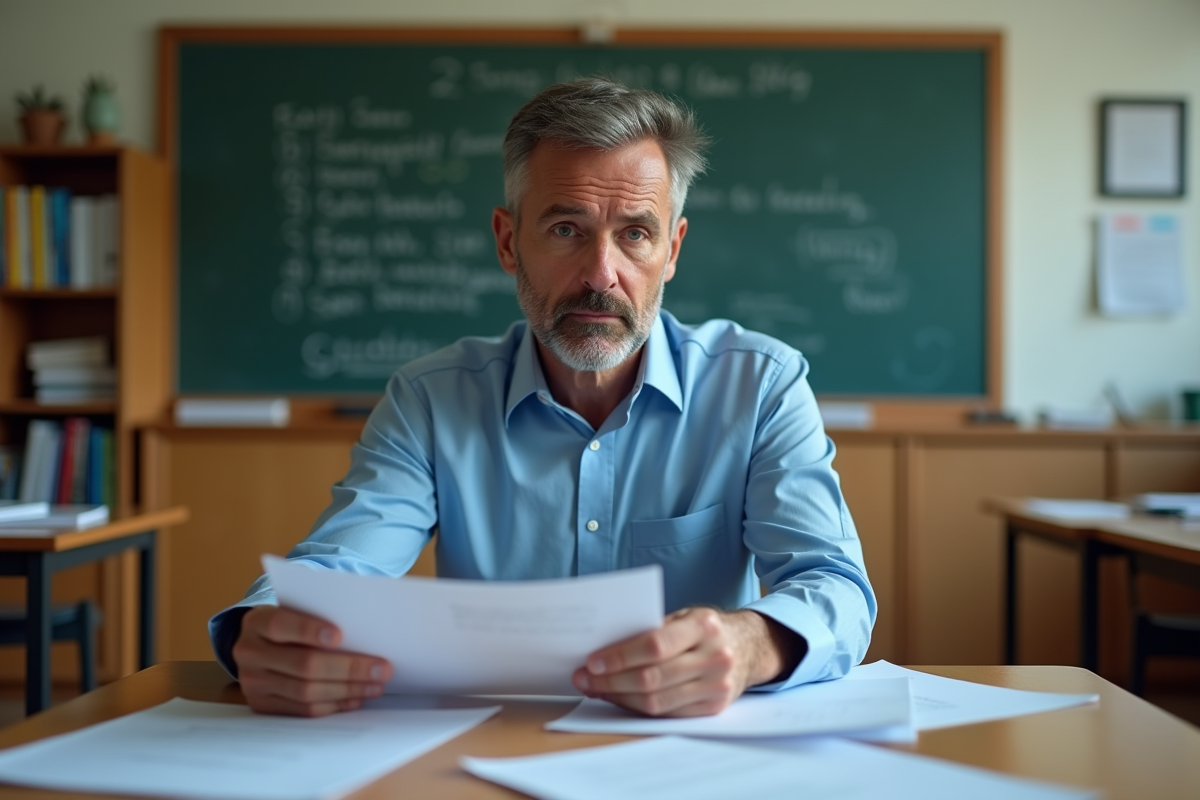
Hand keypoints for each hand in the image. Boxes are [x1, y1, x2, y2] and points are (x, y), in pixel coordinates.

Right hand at [232, 605, 392, 716]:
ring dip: (347, 690)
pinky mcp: (263, 705)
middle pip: (303, 664)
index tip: (340, 635)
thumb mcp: (295, 611)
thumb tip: (366, 631)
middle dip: (349, 667)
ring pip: (306, 691)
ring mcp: (254, 683)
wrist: (257, 646)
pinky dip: (333, 705)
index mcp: (258, 622)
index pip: (282, 625)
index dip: (309, 630)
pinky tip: (355, 699)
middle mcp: (250, 653)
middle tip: (382, 668)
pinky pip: (303, 710)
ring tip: (376, 685)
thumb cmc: (289, 624)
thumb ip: (320, 616)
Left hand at [571, 608, 803, 716]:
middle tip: (584, 679)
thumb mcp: (684, 616)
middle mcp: (714, 656)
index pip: (654, 646)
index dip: (619, 656)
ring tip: (596, 690)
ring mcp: (717, 685)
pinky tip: (621, 698)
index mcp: (704, 625)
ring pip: (657, 701)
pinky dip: (638, 708)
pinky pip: (668, 713)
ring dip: (619, 697)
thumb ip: (653, 629)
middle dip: (611, 681)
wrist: (748, 646)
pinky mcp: (714, 707)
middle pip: (652, 678)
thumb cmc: (705, 628)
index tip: (592, 662)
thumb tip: (604, 648)